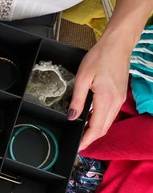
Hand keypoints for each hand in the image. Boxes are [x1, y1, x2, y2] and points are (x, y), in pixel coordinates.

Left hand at [68, 34, 130, 150]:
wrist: (118, 45)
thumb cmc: (100, 57)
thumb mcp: (82, 78)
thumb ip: (77, 101)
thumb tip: (71, 117)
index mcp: (106, 100)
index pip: (96, 128)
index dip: (87, 140)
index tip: (78, 147)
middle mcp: (116, 103)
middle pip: (103, 128)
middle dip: (91, 138)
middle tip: (78, 143)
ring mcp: (120, 100)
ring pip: (107, 122)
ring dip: (96, 130)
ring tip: (82, 133)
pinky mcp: (120, 95)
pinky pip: (110, 114)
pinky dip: (100, 120)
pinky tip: (91, 119)